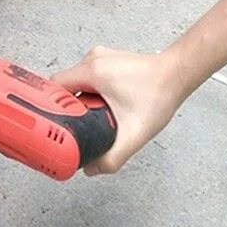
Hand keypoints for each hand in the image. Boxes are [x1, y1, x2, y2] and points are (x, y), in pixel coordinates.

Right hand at [51, 46, 186, 175]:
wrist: (178, 75)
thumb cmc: (160, 94)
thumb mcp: (135, 133)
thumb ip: (113, 156)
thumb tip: (92, 168)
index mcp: (92, 71)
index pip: (53, 86)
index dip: (47, 105)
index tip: (49, 120)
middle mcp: (92, 59)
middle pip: (63, 85)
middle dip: (66, 106)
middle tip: (74, 124)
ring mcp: (99, 57)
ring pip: (75, 81)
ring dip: (79, 99)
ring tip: (91, 115)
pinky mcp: (107, 60)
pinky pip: (87, 77)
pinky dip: (89, 91)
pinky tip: (102, 104)